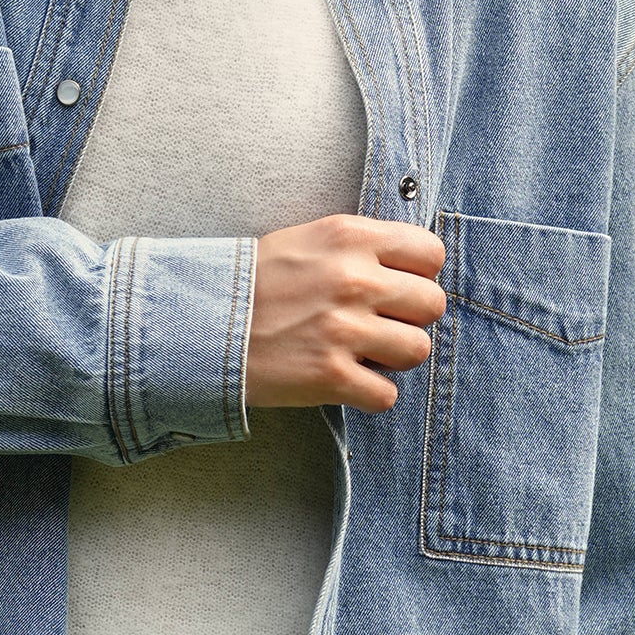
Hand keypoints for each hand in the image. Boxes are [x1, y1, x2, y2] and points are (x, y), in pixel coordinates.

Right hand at [245, 215, 445, 412]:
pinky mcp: (331, 376)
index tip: (397, 287)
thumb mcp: (309, 240)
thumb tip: (412, 269)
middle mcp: (352, 280)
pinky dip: (369, 394)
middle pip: (432, 304)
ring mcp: (343, 330)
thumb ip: (362, 247)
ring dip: (393, 358)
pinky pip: (387, 395)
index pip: (431, 254)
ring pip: (417, 350)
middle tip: (377, 323)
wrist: (202, 325)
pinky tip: (344, 379)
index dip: (419, 274)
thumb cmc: (257, 283)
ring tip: (361, 352)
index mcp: (349, 238)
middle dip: (409, 318)